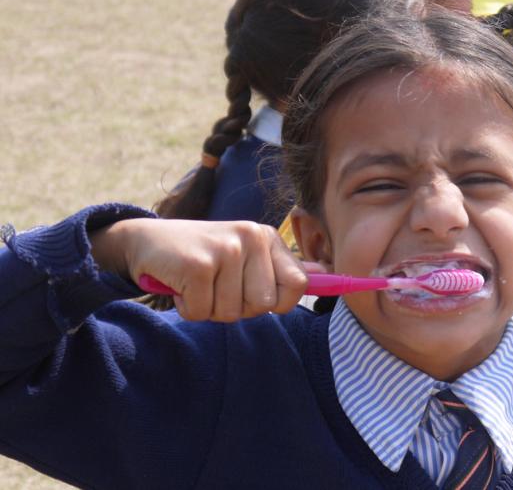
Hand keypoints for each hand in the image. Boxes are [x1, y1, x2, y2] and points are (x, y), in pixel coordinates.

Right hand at [90, 218, 308, 321]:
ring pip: (231, 313)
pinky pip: (202, 312)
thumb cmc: (203, 255)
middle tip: (216, 286)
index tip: (253, 295)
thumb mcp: (247, 256)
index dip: (278, 303)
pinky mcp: (197, 264)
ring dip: (210, 308)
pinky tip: (181, 284)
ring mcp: (225, 249)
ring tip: (197, 283)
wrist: (147, 241)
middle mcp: (250, 238)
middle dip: (237, 307)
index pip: (299, 286)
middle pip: (262, 306)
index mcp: (267, 238)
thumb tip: (327, 277)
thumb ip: (283, 269)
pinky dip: (188, 307)